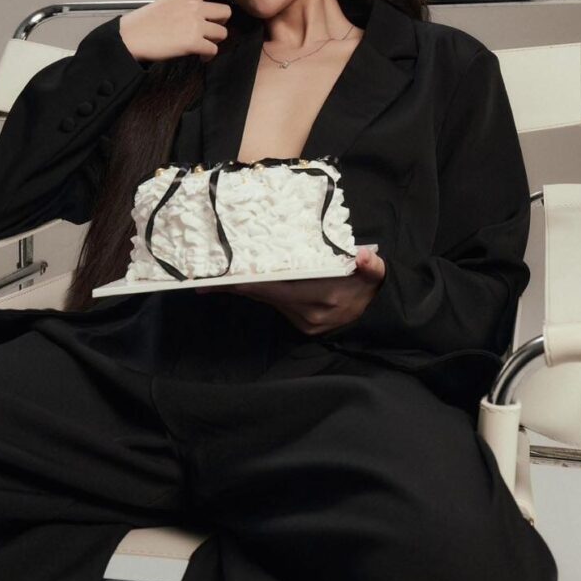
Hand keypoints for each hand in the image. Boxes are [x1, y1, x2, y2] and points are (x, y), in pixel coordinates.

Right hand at [118, 0, 256, 63]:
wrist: (132, 36)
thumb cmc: (148, 21)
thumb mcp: (169, 2)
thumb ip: (189, 3)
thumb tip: (206, 14)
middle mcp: (193, 5)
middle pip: (226, 12)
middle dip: (220, 23)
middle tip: (208, 31)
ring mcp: (194, 23)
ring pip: (222, 33)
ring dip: (214, 41)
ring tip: (200, 44)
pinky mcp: (192, 41)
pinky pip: (213, 50)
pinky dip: (208, 56)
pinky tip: (199, 56)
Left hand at [195, 248, 386, 335]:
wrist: (375, 313)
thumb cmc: (369, 286)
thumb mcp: (375, 274)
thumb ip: (371, 266)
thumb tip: (364, 256)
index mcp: (323, 299)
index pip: (279, 289)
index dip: (252, 283)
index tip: (227, 278)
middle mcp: (309, 313)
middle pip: (266, 296)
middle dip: (237, 288)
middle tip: (205, 281)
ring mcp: (303, 321)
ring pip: (268, 301)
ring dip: (246, 290)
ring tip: (217, 281)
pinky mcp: (301, 324)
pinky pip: (275, 305)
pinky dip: (260, 293)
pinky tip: (243, 285)